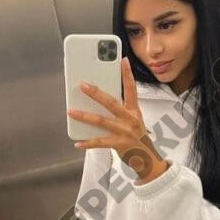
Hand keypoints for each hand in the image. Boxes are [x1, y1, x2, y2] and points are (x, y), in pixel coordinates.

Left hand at [67, 57, 167, 180]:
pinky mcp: (119, 144)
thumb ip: (120, 110)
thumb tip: (98, 100)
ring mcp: (124, 132)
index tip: (123, 61)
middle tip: (83, 85)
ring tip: (71, 111)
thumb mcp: (133, 120)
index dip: (128, 74)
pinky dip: (88, 143)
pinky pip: (100, 142)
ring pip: (101, 121)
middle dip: (96, 93)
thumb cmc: (137, 137)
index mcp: (134, 110)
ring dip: (84, 116)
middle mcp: (130, 119)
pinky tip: (78, 142)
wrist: (147, 159)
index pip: (132, 89)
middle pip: (111, 102)